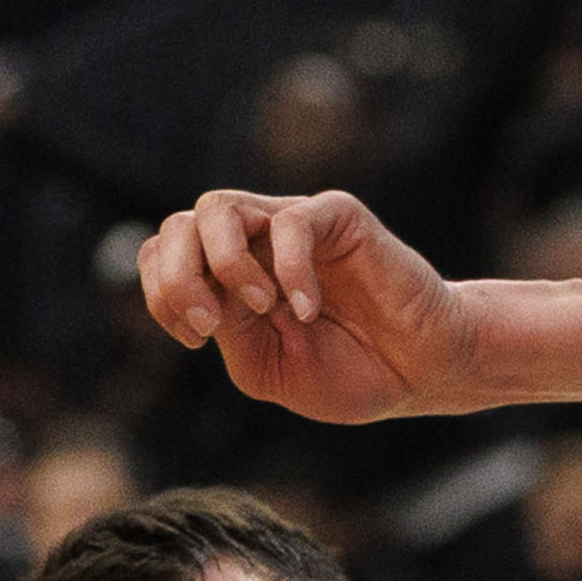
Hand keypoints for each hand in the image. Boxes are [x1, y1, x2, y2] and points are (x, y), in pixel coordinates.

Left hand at [142, 186, 488, 423]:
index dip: (161, 293)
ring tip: (258, 307)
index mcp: (229, 276)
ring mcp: (293, 225)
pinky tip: (308, 309)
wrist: (421, 373)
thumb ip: (225, 329)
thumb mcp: (264, 368)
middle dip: (177, 279)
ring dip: (222, 262)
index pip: (161, 254)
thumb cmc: (349, 373)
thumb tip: (202, 290)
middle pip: (179, 224)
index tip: (196, 339)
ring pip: (218, 206)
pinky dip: (289, 270)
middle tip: (210, 325)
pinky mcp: (338, 218)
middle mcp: (254, 242)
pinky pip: (291, 223)